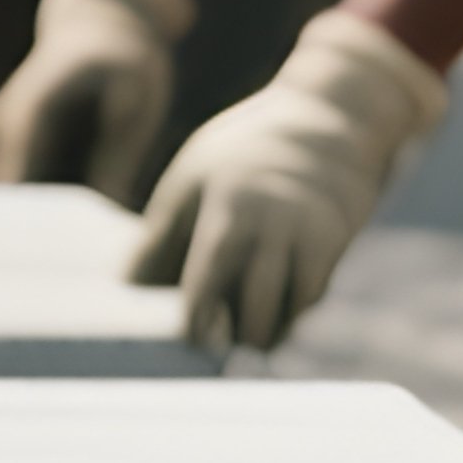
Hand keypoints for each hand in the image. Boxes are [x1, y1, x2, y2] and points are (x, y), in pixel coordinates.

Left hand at [130, 10, 447, 349]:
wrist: (325, 122)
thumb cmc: (238, 158)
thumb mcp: (190, 179)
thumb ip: (160, 234)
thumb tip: (128, 285)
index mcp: (226, 204)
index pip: (207, 278)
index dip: (196, 319)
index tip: (189, 339)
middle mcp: (270, 221)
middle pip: (255, 306)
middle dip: (235, 334)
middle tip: (218, 340)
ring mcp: (306, 232)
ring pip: (289, 309)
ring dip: (266, 332)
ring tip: (247, 335)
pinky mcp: (335, 242)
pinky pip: (311, 296)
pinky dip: (293, 311)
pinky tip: (276, 311)